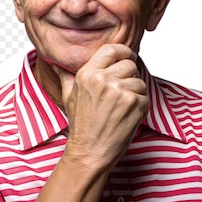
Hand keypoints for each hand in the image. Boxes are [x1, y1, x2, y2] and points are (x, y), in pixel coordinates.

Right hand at [54, 43, 149, 171]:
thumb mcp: (69, 97)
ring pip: (140, 82)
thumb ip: (65, 77)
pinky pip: (146, 98)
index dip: (124, 51)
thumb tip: (56, 64)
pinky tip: (127, 117)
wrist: (89, 152)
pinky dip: (141, 108)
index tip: (129, 57)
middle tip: (122, 93)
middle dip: (130, 78)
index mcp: (87, 74)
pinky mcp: (134, 103)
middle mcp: (103, 79)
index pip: (112, 49)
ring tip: (122, 109)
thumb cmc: (81, 127)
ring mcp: (119, 91)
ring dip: (136, 95)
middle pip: (130, 65)